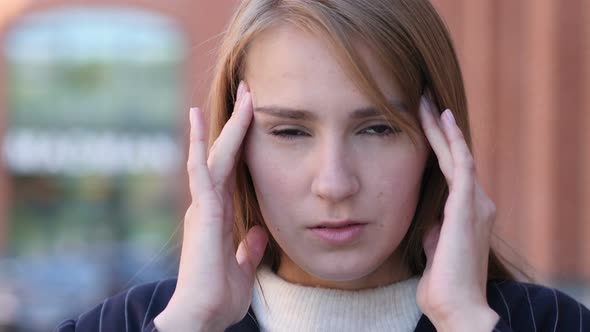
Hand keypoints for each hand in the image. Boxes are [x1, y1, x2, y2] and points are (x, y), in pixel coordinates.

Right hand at [154, 82, 267, 331]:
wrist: (202, 315)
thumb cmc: (218, 294)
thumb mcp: (242, 265)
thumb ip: (249, 246)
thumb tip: (258, 232)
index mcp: (220, 214)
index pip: (232, 169)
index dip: (242, 143)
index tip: (252, 118)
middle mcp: (209, 204)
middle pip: (224, 154)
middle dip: (238, 124)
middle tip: (249, 93)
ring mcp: (203, 206)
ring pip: (213, 156)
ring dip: (227, 126)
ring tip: (240, 96)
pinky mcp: (202, 213)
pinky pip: (201, 173)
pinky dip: (199, 146)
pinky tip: (199, 121)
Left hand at [416, 97, 498, 331]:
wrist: (456, 305)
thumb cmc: (443, 282)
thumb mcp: (434, 247)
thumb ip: (433, 229)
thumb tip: (427, 220)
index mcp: (467, 213)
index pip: (451, 171)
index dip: (439, 146)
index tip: (422, 123)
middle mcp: (476, 202)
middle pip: (455, 156)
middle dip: (439, 128)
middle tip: (424, 100)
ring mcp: (475, 202)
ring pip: (457, 153)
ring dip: (442, 127)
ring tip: (426, 101)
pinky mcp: (467, 204)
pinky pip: (460, 163)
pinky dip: (452, 139)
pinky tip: (442, 118)